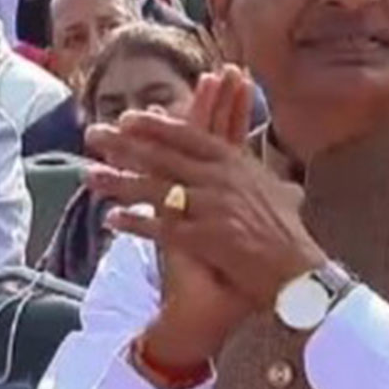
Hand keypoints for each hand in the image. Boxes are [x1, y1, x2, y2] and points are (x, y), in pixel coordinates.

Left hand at [84, 70, 327, 313]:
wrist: (298, 271)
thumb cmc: (290, 233)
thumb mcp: (278, 191)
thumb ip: (258, 174)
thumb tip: (253, 160)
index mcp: (239, 165)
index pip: (191, 137)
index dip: (157, 126)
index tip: (129, 117)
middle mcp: (223, 181)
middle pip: (165, 157)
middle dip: (125, 145)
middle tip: (96, 135)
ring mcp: (213, 208)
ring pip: (156, 189)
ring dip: (119, 182)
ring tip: (91, 176)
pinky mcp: (205, 237)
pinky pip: (160, 228)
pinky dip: (134, 224)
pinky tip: (112, 220)